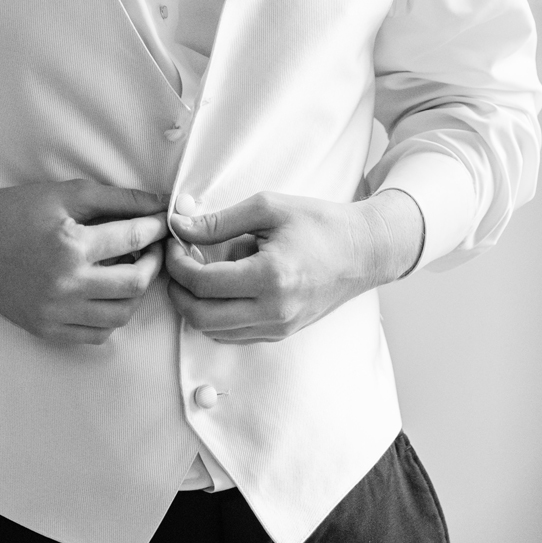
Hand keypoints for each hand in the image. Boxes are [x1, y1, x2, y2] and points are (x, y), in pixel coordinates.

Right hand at [0, 181, 169, 344]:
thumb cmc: (18, 212)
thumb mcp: (68, 194)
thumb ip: (120, 198)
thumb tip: (162, 203)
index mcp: (70, 246)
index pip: (134, 239)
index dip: (156, 228)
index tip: (162, 222)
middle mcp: (64, 284)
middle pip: (135, 283)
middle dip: (154, 263)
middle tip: (153, 249)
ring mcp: (54, 312)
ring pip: (121, 315)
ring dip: (135, 293)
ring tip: (131, 271)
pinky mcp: (45, 329)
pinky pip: (96, 335)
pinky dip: (111, 317)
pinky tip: (107, 295)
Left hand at [164, 188, 425, 343]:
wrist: (365, 250)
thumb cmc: (320, 223)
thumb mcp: (269, 208)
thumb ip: (219, 221)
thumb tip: (178, 226)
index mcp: (270, 276)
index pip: (202, 283)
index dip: (177, 264)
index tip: (176, 243)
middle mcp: (274, 310)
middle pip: (200, 316)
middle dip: (178, 291)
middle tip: (178, 264)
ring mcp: (279, 326)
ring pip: (214, 330)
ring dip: (197, 305)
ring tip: (204, 274)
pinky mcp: (283, 333)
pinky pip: (234, 334)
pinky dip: (218, 315)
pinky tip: (226, 289)